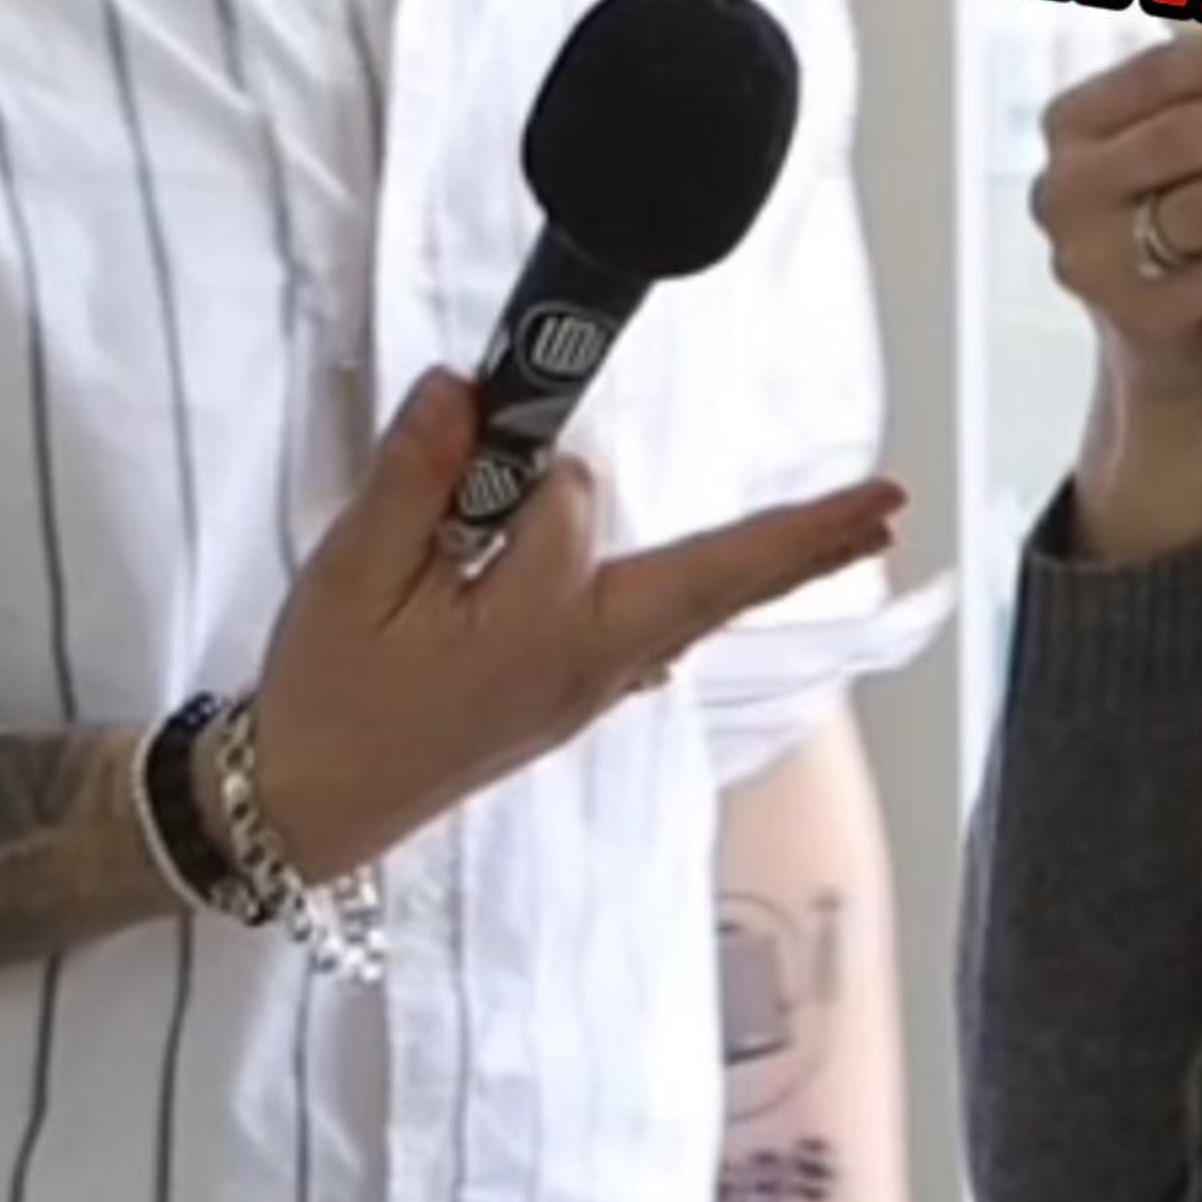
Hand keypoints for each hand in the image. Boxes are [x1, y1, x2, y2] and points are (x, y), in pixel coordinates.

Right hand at [244, 371, 905, 881]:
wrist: (307, 811)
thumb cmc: (329, 697)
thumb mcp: (349, 577)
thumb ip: (413, 478)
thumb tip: (462, 390)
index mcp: (538, 630)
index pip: (569, 503)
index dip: (517, 447)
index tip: (481, 413)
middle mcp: (591, 662)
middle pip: (713, 580)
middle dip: (802, 540)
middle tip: (894, 501)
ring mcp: (595, 686)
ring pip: (696, 602)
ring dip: (770, 559)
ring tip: (862, 525)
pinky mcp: (581, 693)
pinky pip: (661, 627)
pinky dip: (710, 592)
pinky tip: (749, 575)